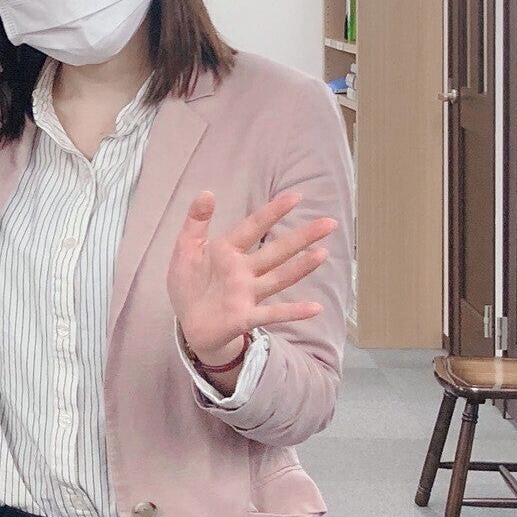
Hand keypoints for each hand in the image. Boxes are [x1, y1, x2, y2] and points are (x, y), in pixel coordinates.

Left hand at [167, 190, 336, 365]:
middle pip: (277, 251)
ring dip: (301, 267)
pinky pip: (271, 313)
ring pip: (279, 277)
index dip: (273, 212)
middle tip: (329, 223)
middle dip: (302, 237)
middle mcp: (244, 271)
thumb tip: (207, 192)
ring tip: (323, 254)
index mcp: (228, 251)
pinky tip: (315, 308)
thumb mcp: (186, 249)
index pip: (254, 227)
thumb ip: (196, 222)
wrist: (188, 324)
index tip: (296, 196)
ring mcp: (247, 294)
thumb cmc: (189, 284)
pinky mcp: (244, 316)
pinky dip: (292, 311)